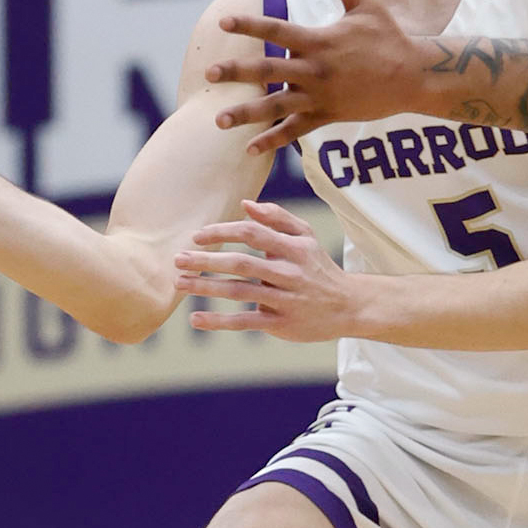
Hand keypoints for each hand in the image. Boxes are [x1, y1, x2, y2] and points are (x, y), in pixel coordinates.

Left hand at [174, 200, 362, 341]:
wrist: (348, 305)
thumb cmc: (318, 266)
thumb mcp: (306, 236)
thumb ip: (277, 217)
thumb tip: (244, 204)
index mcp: (293, 247)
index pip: (252, 233)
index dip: (223, 232)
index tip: (197, 236)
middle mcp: (289, 272)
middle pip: (241, 263)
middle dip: (207, 260)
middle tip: (178, 259)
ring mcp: (285, 299)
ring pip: (240, 292)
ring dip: (206, 287)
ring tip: (180, 283)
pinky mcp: (281, 323)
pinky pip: (245, 322)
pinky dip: (219, 321)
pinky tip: (196, 319)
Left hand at [206, 0, 430, 153]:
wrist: (413, 77)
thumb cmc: (389, 37)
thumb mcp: (368, 4)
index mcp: (319, 41)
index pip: (277, 29)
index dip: (249, 25)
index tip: (224, 22)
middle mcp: (315, 70)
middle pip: (268, 70)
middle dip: (237, 72)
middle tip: (209, 74)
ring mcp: (320, 96)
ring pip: (277, 106)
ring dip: (247, 113)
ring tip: (218, 119)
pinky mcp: (327, 116)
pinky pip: (296, 131)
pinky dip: (273, 140)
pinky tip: (250, 147)